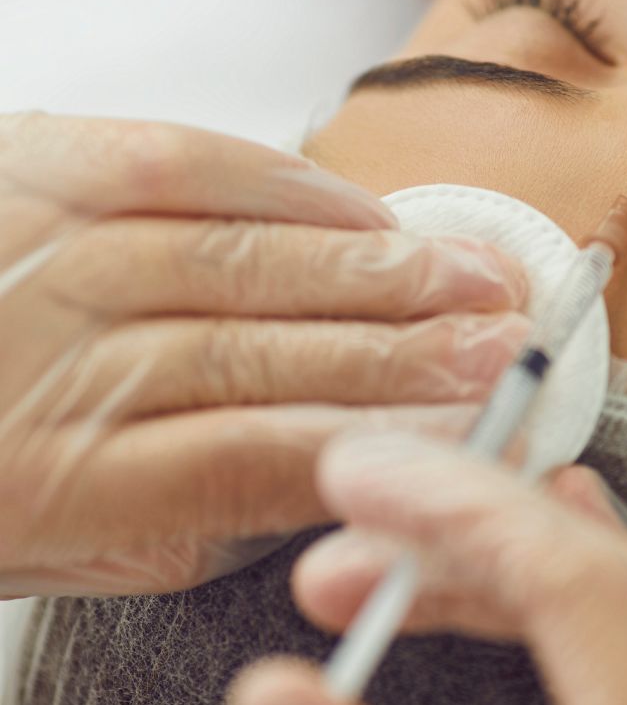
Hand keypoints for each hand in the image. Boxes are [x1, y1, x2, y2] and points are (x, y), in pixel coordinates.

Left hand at [0, 113, 527, 596]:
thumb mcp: (57, 546)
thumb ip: (185, 518)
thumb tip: (330, 467)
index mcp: (46, 482)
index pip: (250, 461)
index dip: (378, 441)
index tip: (470, 433)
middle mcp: (46, 357)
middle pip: (264, 352)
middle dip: (404, 351)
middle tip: (503, 345)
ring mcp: (44, 247)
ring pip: (243, 258)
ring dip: (375, 269)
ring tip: (472, 274)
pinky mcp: (41, 159)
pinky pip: (188, 161)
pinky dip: (291, 186)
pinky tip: (368, 209)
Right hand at [228, 431, 626, 704]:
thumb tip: (275, 695)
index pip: (584, 588)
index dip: (465, 510)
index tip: (359, 475)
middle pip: (610, 580)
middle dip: (464, 537)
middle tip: (342, 549)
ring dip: (511, 570)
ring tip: (396, 569)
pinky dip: (581, 599)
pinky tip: (531, 581)